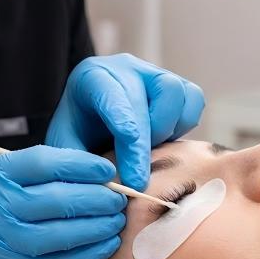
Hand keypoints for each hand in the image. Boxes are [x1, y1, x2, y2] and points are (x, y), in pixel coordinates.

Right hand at [0, 145, 125, 258]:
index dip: (81, 165)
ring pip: (61, 232)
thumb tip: (82, 172)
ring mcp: (0, 243)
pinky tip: (104, 246)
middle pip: (57, 198)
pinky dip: (87, 254)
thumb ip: (21, 176)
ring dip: (97, 227)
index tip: (106, 170)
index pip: (42, 162)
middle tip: (120, 198)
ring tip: (116, 221)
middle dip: (97, 198)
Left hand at [46, 53, 204, 191]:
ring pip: (177, 95)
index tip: (134, 180)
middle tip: (140, 183)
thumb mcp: (66, 147)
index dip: (129, 142)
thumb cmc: (77, 133)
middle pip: (154, 94)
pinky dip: (183, 126)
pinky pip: (193, 101)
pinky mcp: (176, 84)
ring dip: (166, 131)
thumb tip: (106, 190)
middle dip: (149, 144)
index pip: (116, 100)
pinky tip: (162, 139)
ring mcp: (153, 72)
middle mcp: (126, 68)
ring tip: (146, 149)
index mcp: (92, 76)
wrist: (89, 119)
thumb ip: (79, 164)